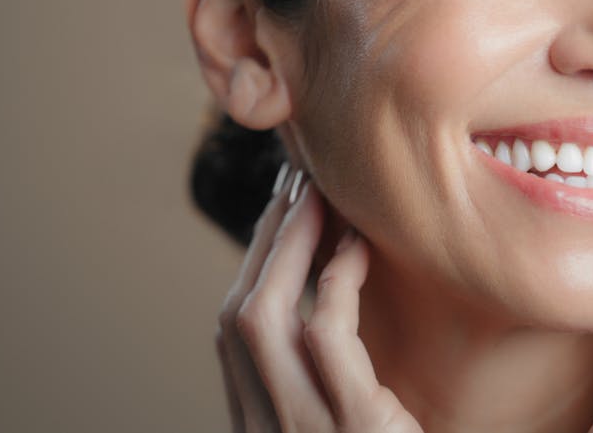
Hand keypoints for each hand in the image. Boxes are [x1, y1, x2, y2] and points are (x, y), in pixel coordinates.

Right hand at [215, 166, 423, 432]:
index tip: (283, 214)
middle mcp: (266, 432)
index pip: (235, 333)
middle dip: (263, 242)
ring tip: (319, 196)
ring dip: (286, 245)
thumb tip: (332, 304)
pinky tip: (357, 248)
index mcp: (266, 430)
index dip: (254, 267)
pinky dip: (333, 280)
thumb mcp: (351, 430)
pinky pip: (324, 335)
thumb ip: (333, 386)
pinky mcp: (351, 427)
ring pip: (260, 315)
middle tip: (297, 184)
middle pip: (237, 315)